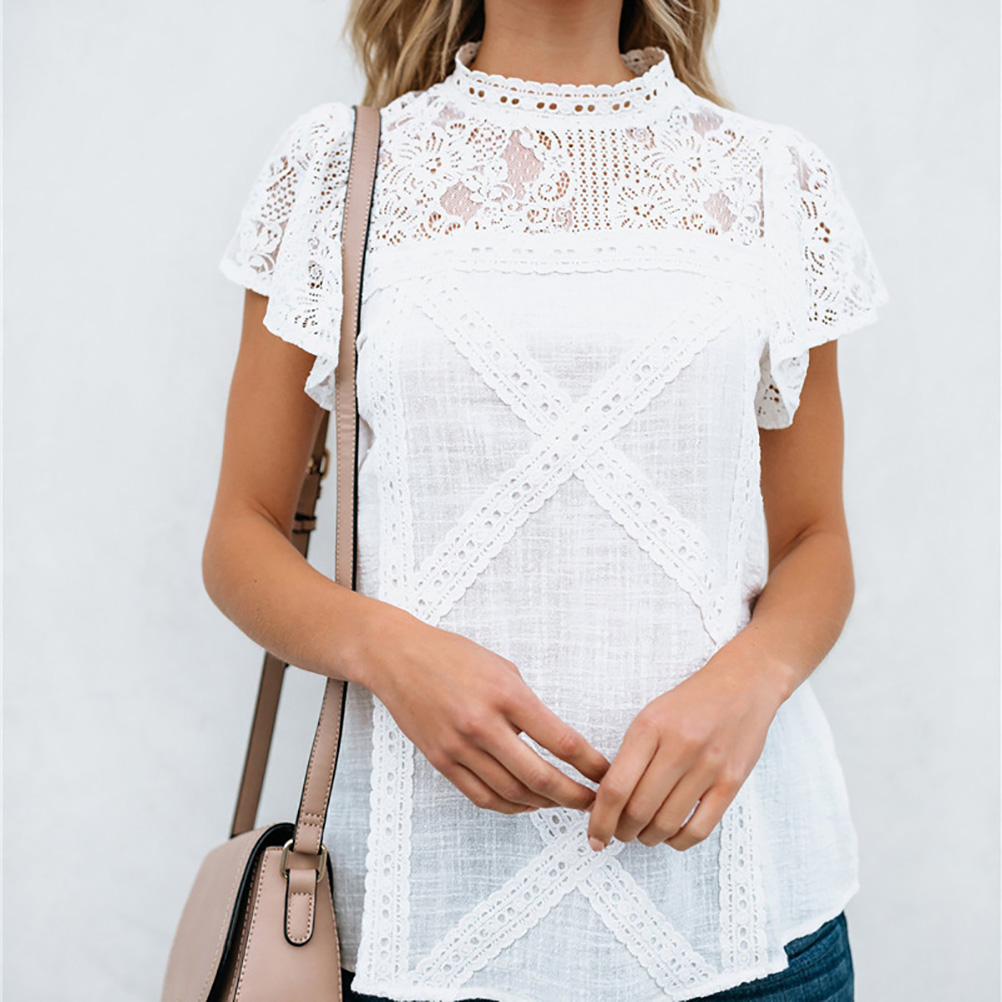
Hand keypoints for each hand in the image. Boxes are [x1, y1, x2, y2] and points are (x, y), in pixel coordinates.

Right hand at [355, 603, 610, 815]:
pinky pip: (482, 797)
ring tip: (561, 803)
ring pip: (512, 794)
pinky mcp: (441, 760)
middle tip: (594, 802)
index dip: (589, 764)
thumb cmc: (452, 655)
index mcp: (506, 695)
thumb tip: (555, 741)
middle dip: (574, 796)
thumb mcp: (502, 668)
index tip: (606, 774)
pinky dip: (510, 806)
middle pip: (540, 778)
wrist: (397, 657)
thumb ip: (527, 705)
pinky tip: (526, 803)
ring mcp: (459, 747)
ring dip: (543, 805)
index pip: (560, 741)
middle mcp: (483, 725)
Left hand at [586, 644, 789, 851]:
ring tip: (642, 835)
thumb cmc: (691, 702)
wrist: (742, 683)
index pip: (615, 786)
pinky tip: (671, 835)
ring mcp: (708, 766)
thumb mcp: (651, 716)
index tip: (594, 834)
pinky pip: (700, 828)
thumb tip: (608, 801)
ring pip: (667, 823)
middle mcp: (679, 747)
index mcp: (650, 727)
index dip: (600, 819)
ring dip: (648, 838)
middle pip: (639, 810)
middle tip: (618, 833)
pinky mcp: (732, 781)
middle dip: (622, 831)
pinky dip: (679, 841)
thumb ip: (631, 755)